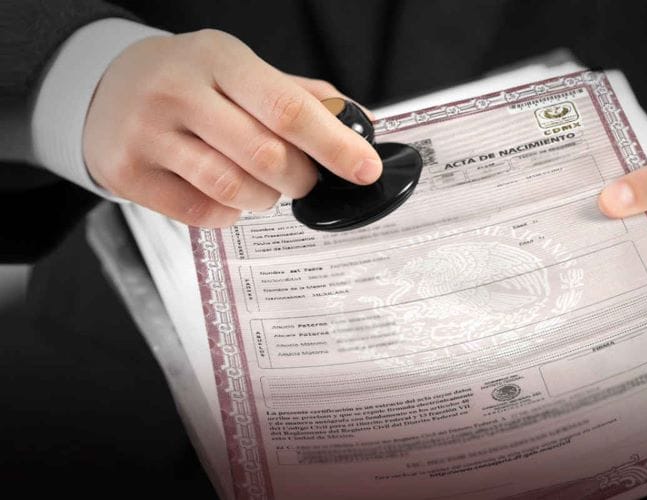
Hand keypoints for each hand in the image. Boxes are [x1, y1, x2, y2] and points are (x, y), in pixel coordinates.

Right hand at [83, 29, 381, 226]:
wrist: (107, 89)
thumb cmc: (190, 81)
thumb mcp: (240, 70)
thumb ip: (301, 96)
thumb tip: (361, 126)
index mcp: (218, 58)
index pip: (287, 107)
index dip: (334, 144)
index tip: (365, 169)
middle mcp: (178, 91)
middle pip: (265, 156)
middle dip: (301, 179)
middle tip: (304, 178)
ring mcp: (148, 133)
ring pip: (233, 189)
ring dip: (267, 199)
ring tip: (266, 186)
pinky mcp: (128, 174)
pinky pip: (202, 214)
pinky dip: (230, 213)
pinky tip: (228, 195)